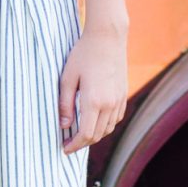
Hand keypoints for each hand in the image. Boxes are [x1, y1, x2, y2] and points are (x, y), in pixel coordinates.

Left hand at [58, 26, 127, 153]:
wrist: (107, 38)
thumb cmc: (83, 55)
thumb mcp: (67, 78)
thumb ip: (65, 103)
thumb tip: (64, 126)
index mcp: (94, 101)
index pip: (85, 134)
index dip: (74, 145)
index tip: (64, 148)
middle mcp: (109, 104)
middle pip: (97, 135)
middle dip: (82, 144)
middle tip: (68, 144)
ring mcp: (119, 100)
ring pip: (108, 129)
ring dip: (94, 136)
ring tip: (79, 134)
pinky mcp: (123, 95)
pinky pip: (115, 119)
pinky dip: (105, 126)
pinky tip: (94, 121)